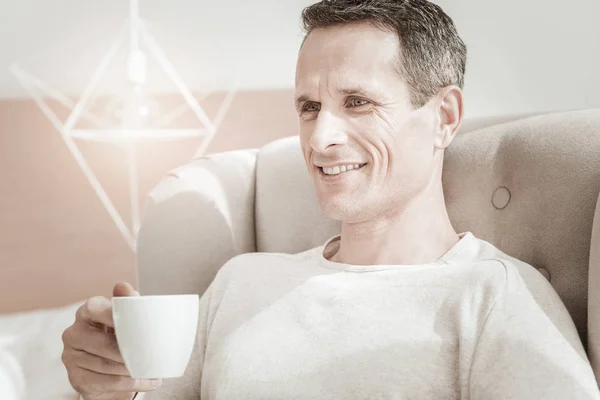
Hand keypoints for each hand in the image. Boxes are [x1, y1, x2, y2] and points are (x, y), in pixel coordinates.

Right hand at [61, 282, 162, 399]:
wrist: (106, 365)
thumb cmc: (118, 334)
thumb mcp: (125, 316)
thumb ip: (128, 301)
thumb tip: (123, 286)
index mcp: (86, 312)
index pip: (94, 308)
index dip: (112, 315)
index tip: (131, 324)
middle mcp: (73, 333)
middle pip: (103, 344)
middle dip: (129, 352)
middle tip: (150, 355)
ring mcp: (71, 356)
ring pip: (106, 365)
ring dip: (132, 370)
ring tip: (152, 369)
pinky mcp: (75, 378)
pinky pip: (106, 382)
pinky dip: (130, 383)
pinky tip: (145, 380)